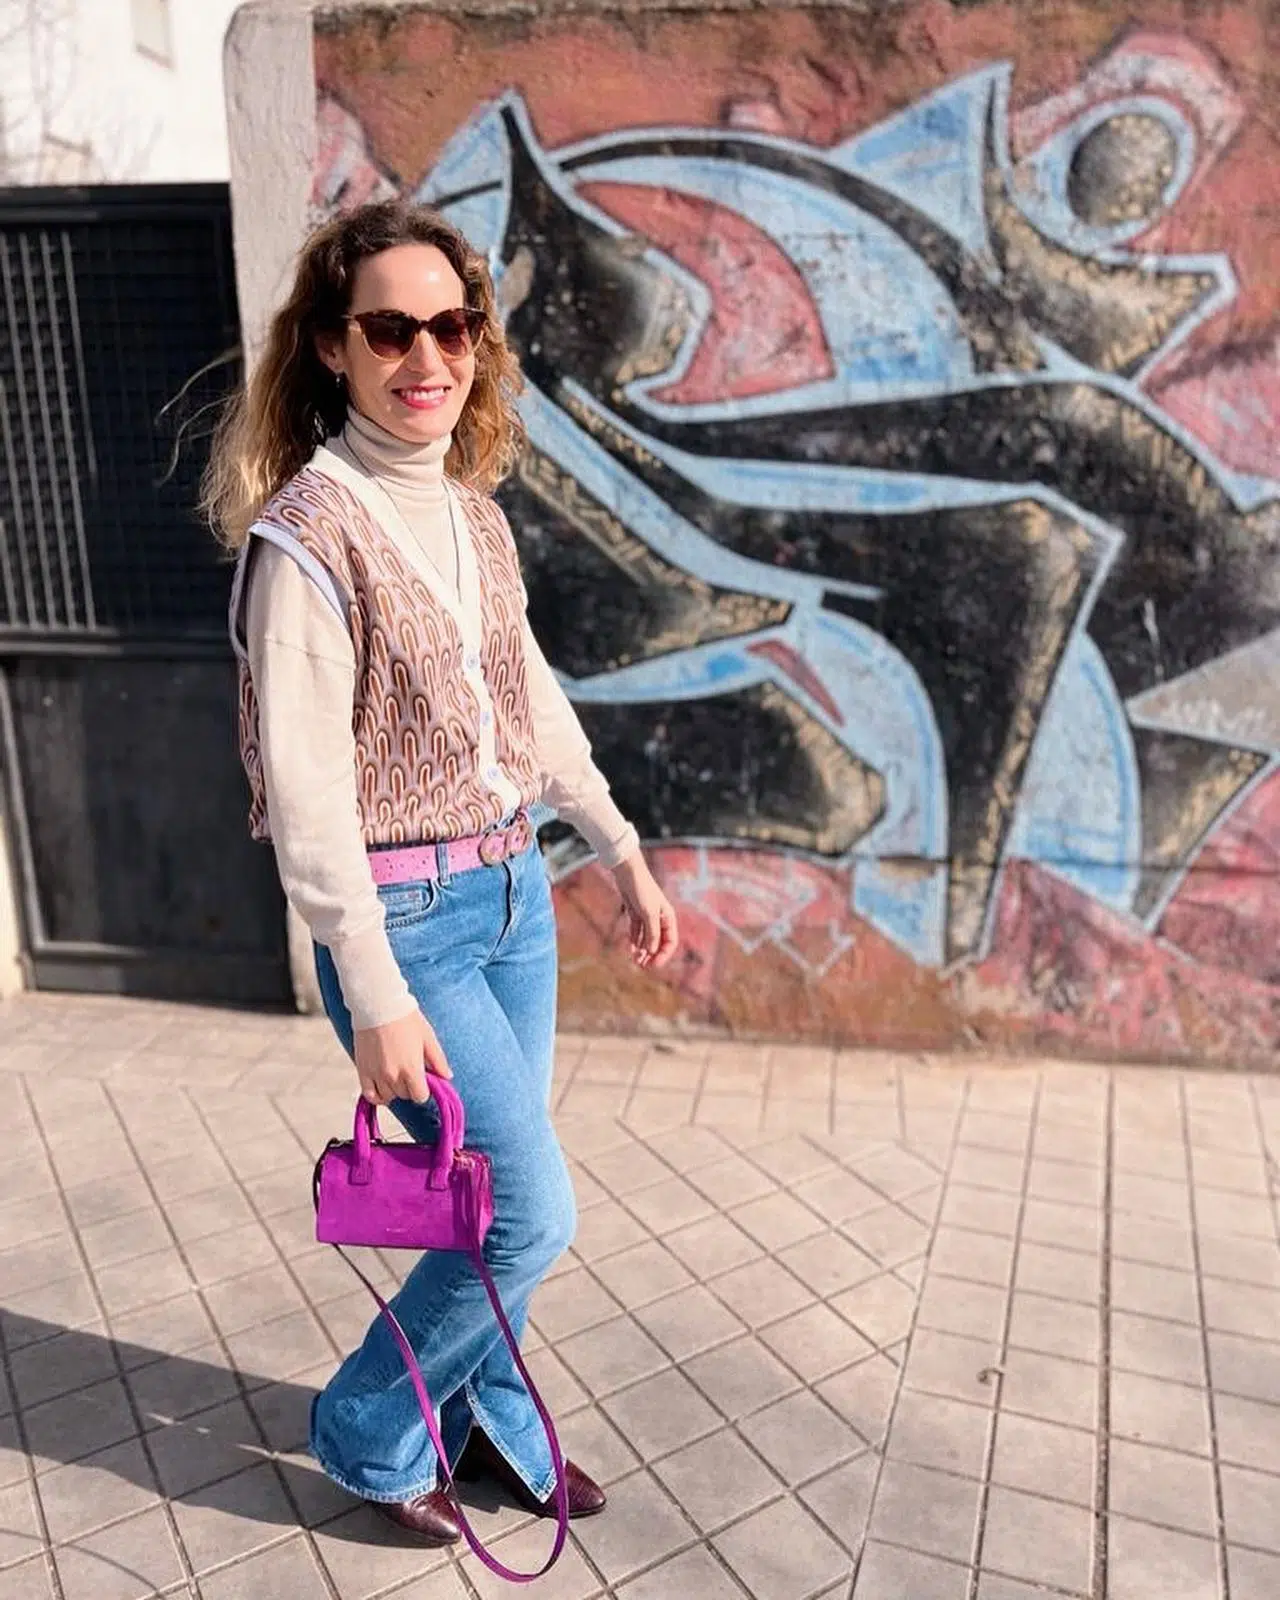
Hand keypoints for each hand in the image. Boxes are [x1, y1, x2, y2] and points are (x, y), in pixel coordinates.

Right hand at [354, 1008, 451, 1105]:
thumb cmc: (406, 1019)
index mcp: (411, 1069)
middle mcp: (393, 1076)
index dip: (423, 1090)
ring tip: (396, 1075)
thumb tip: (447, 1076)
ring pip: (387, 1096)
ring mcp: (376, 1074)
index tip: (422, 1081)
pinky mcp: (362, 1070)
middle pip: (404, 1096)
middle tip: (409, 1072)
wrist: (379, 1006)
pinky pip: (369, 1095)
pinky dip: (376, 1096)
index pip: (420, 1097)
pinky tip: (381, 1089)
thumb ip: (438, 1060)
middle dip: (409, 1087)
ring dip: (393, 1090)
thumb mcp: (428, 1038)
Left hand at [612, 850, 678, 968]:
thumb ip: (651, 933)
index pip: (670, 942)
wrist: (627, 872)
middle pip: (658, 942)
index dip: (663, 955)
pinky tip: (631, 951)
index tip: (653, 966)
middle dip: (652, 955)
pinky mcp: (635, 913)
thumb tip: (652, 951)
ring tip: (635, 962)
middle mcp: (659, 918)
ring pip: (646, 938)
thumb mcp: (648, 914)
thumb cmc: (642, 890)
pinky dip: (634, 941)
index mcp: (668, 918)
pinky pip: (636, 932)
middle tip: (642, 967)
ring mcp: (647, 916)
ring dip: (642, 951)